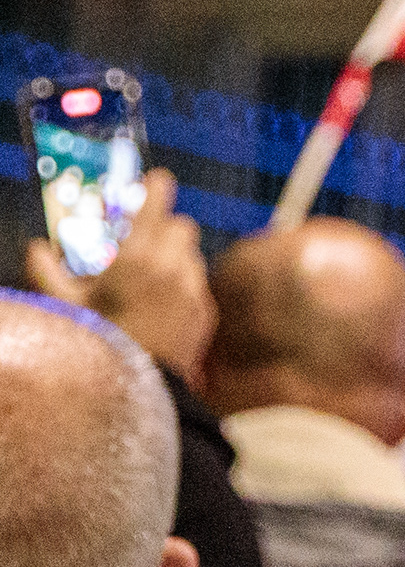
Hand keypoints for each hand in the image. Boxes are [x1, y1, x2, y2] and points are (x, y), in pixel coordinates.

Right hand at [27, 167, 217, 391]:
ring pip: (192, 255)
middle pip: (181, 225)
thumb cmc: (94, 342)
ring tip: (148, 279)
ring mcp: (194, 289)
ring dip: (176, 257)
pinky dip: (184, 285)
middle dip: (164, 228)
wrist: (133, 387)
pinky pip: (199, 285)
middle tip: (143, 242)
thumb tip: (35, 248)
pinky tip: (160, 305)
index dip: (157, 187)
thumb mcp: (62, 305)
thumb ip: (46, 271)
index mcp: (138, 257)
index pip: (158, 204)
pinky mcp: (206, 312)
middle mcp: (173, 267)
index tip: (156, 179)